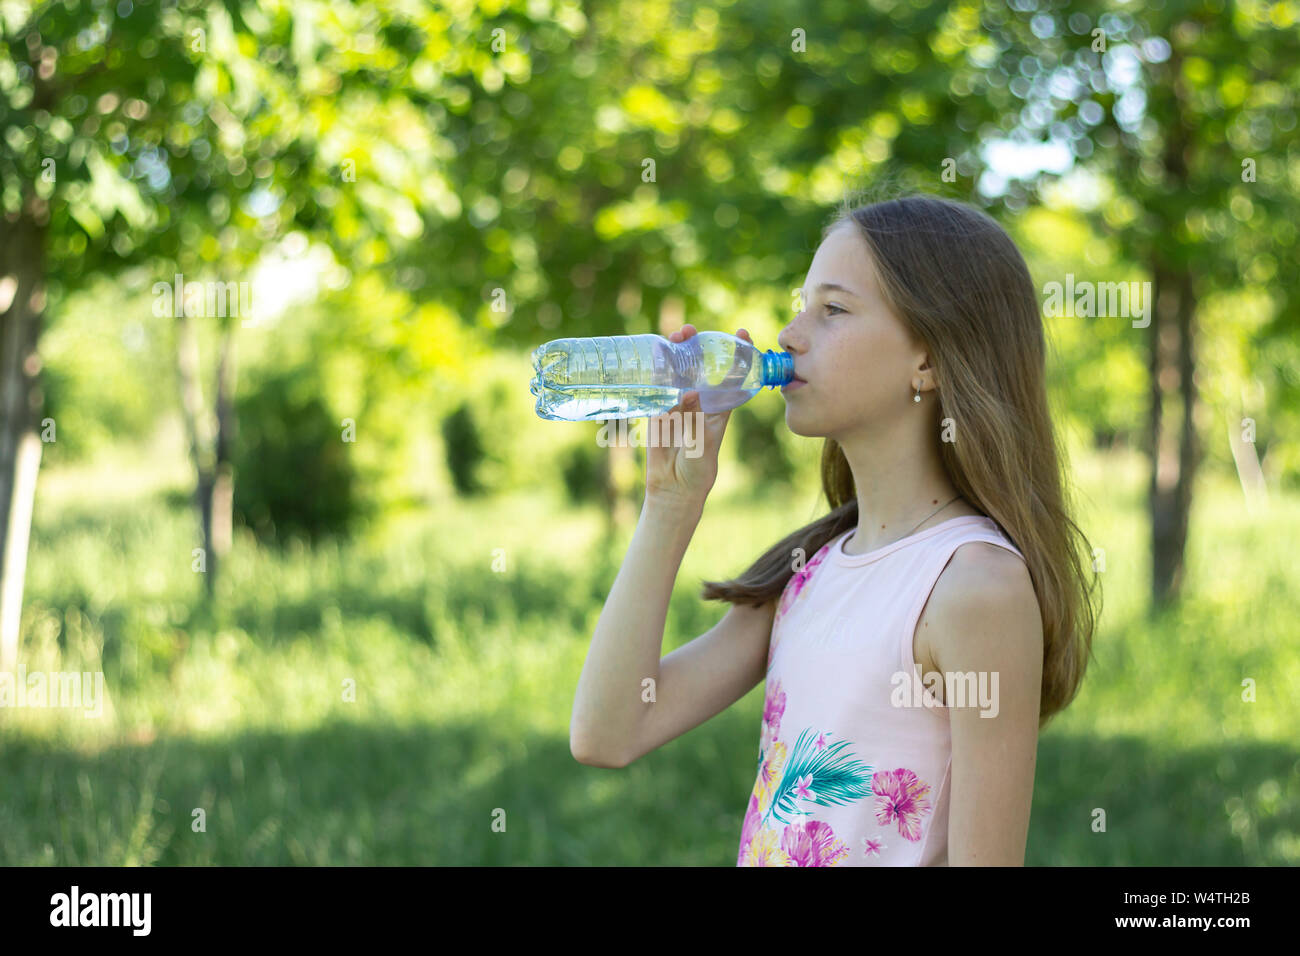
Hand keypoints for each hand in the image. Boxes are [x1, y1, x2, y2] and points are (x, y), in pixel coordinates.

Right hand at [643, 324, 752, 510]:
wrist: (674, 487)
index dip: (738, 353)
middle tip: (688, 332)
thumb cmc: (698, 467)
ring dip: (674, 352)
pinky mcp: (657, 409)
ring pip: (676, 371)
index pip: (732, 375)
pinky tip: (653, 357)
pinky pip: (656, 386)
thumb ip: (696, 418)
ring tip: (673, 338)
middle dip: (695, 344)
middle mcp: (699, 399)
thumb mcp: (702, 442)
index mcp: (719, 406)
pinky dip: (654, 371)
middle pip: (699, 365)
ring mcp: (677, 402)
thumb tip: (689, 392)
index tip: (741, 332)